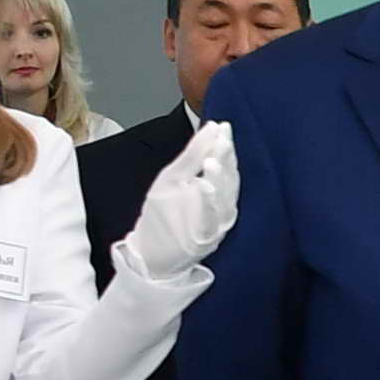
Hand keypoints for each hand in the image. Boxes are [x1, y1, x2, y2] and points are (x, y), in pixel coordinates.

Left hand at [118, 121, 239, 293]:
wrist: (149, 253)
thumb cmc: (163, 214)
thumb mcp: (173, 177)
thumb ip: (193, 154)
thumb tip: (213, 127)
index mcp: (216, 190)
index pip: (226, 165)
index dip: (226, 147)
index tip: (224, 127)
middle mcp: (221, 207)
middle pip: (230, 181)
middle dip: (227, 160)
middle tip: (223, 140)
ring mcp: (215, 224)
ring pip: (225, 200)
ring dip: (220, 180)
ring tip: (213, 160)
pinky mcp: (204, 239)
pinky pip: (211, 220)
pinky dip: (210, 204)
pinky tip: (205, 186)